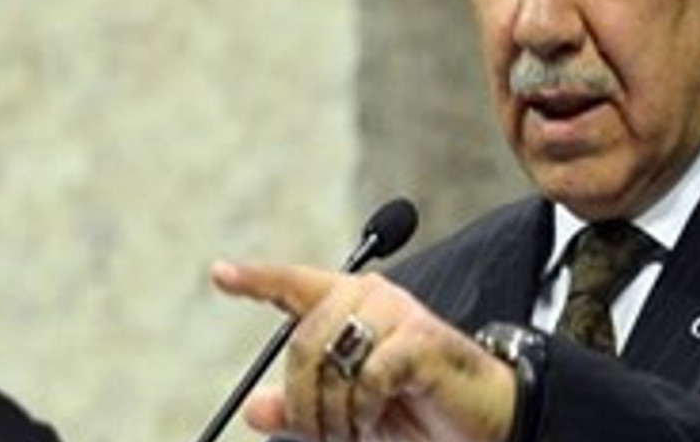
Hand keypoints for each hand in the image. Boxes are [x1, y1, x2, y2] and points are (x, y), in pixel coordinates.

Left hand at [211, 262, 516, 441]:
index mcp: (347, 303)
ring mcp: (397, 312)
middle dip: (303, 400)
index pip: (292, 284)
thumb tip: (253, 410)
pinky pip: (368, 376)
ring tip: (356, 429)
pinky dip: (365, 409)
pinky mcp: (420, 338)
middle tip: (323, 433)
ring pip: (331, 360)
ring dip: (334, 412)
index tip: (220, 274)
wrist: (479, 424)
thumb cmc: (411, 411)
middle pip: (302, 341)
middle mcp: (369, 296)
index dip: (255, 279)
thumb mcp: (344, 415)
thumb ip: (301, 408)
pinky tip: (381, 415)